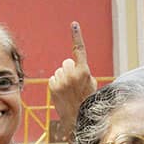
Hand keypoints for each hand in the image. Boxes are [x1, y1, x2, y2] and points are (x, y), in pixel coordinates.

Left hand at [50, 21, 96, 142]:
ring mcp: (61, 80)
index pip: (79, 50)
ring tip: (69, 92)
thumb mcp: (91, 84)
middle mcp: (71, 74)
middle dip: (69, 70)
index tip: (74, 24)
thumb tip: (72, 65)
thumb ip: (83, 71)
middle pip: (66, 63)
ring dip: (63, 79)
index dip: (77, 36)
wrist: (77, 119)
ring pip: (60, 71)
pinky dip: (57, 84)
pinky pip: (54, 79)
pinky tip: (62, 94)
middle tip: (74, 84)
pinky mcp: (53, 86)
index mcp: (84, 71)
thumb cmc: (87, 101)